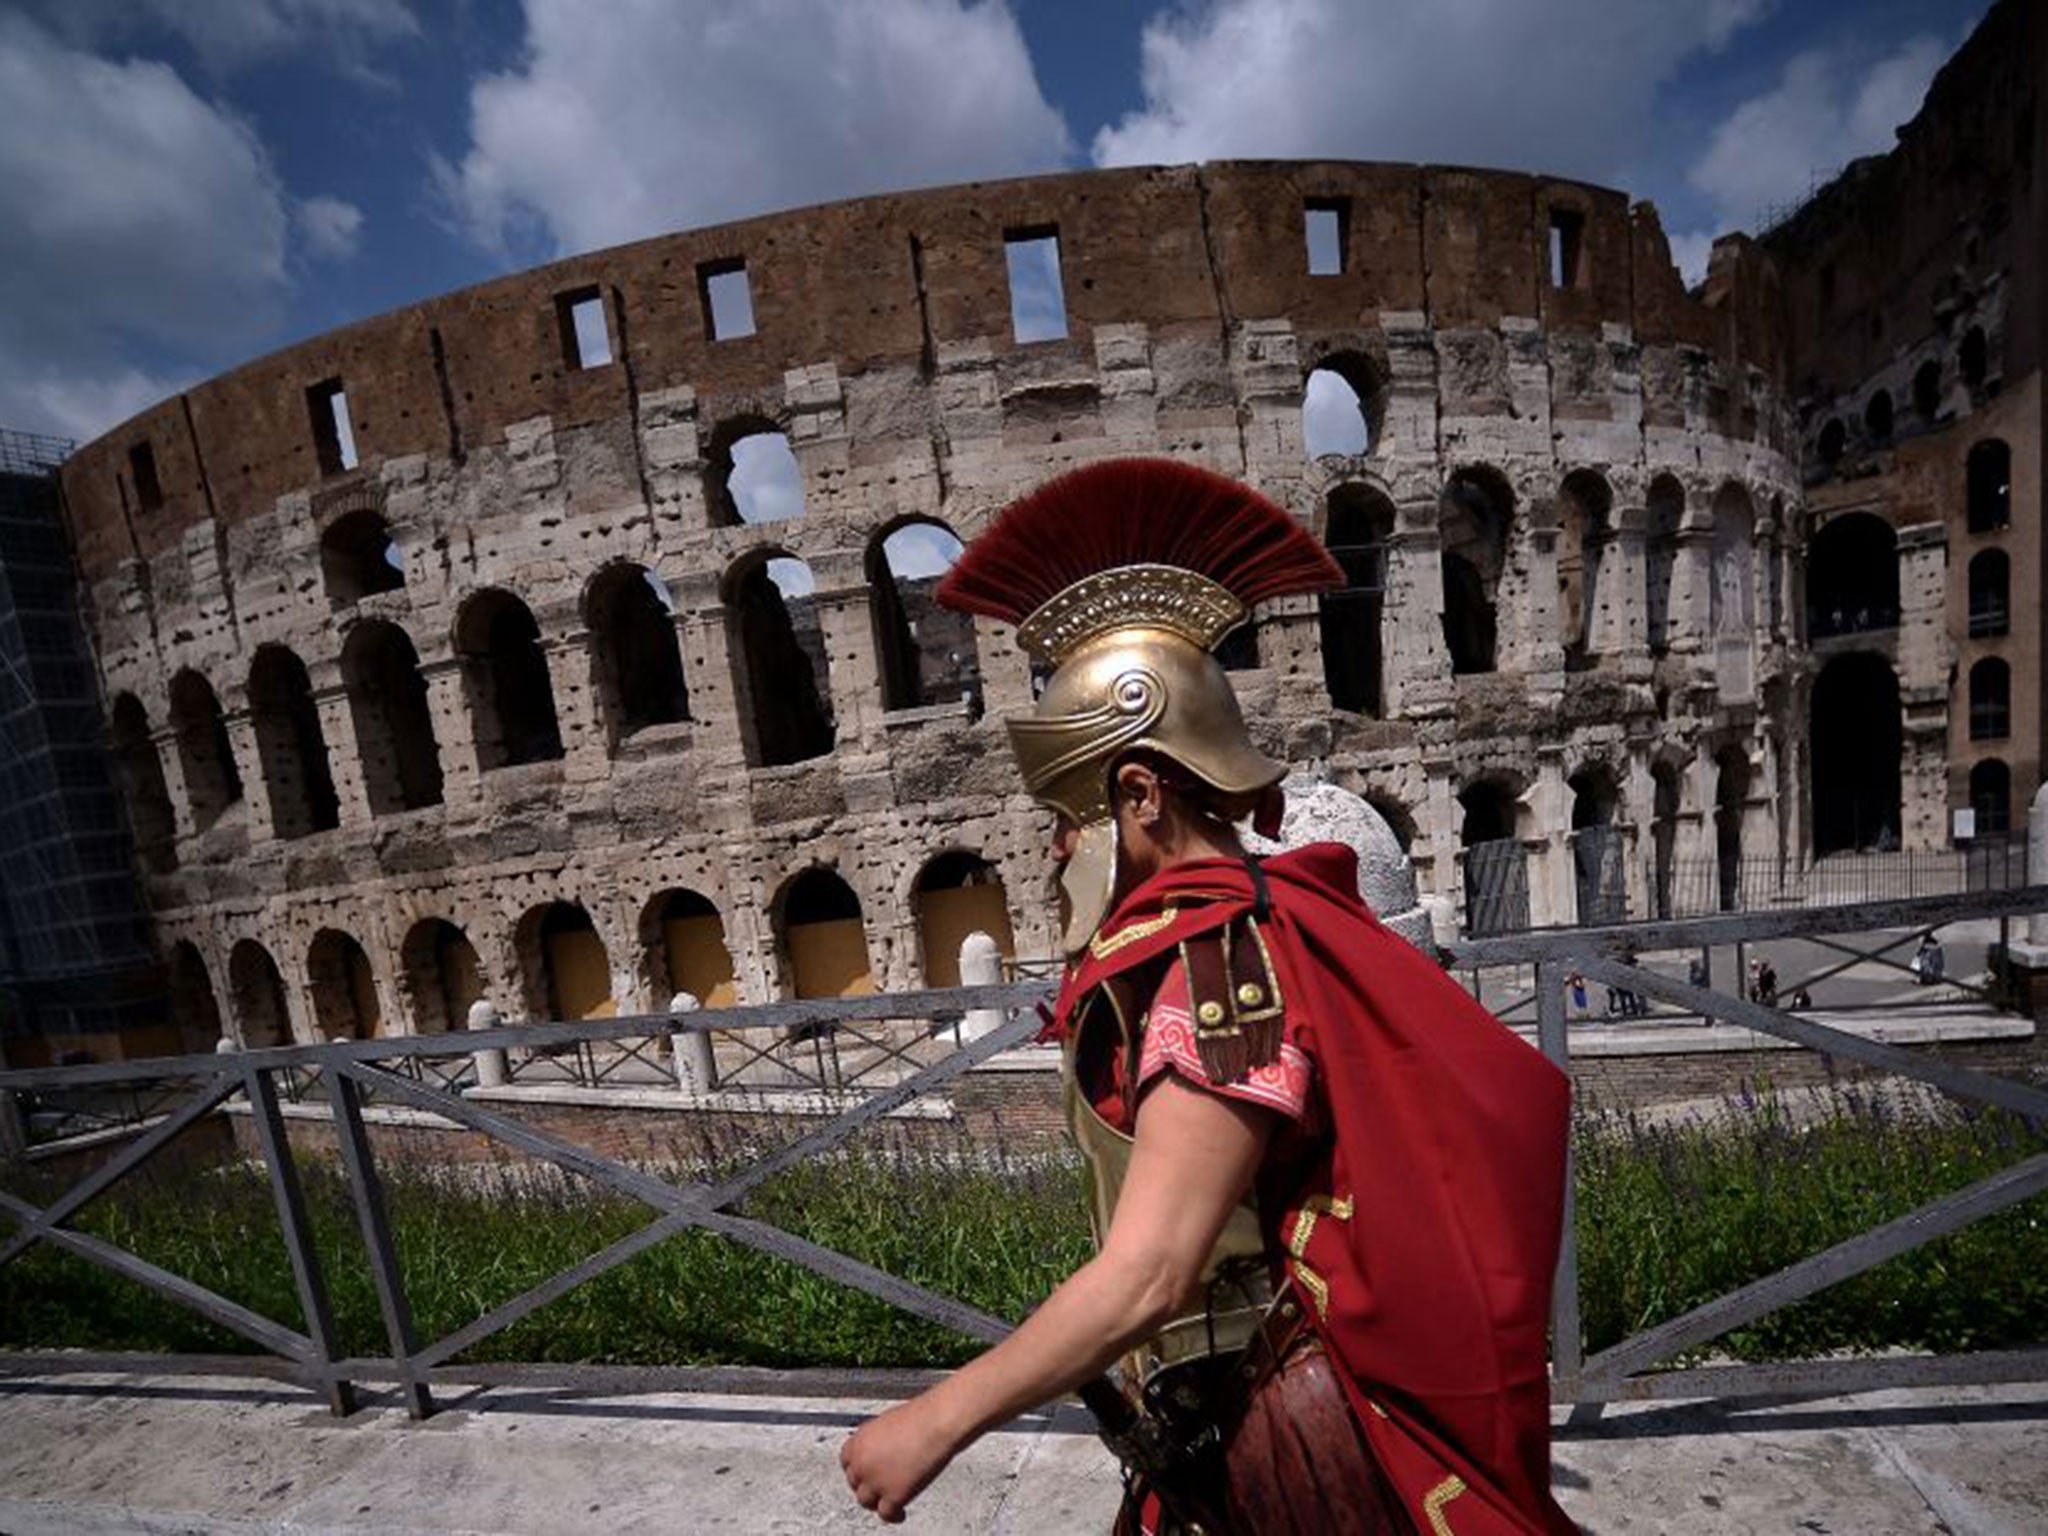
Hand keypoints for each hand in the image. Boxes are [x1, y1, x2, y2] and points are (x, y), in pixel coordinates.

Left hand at [840, 1394, 960, 1522]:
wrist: (937, 1423)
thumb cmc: (921, 1416)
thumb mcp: (887, 1423)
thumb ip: (877, 1440)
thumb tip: (880, 1452)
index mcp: (859, 1440)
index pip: (845, 1460)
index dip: (856, 1468)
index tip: (864, 1472)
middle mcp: (862, 1461)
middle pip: (854, 1482)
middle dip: (866, 1484)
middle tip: (878, 1485)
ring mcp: (876, 1480)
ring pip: (865, 1501)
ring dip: (876, 1501)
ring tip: (888, 1501)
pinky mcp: (893, 1495)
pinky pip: (886, 1513)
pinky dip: (893, 1515)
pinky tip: (900, 1513)